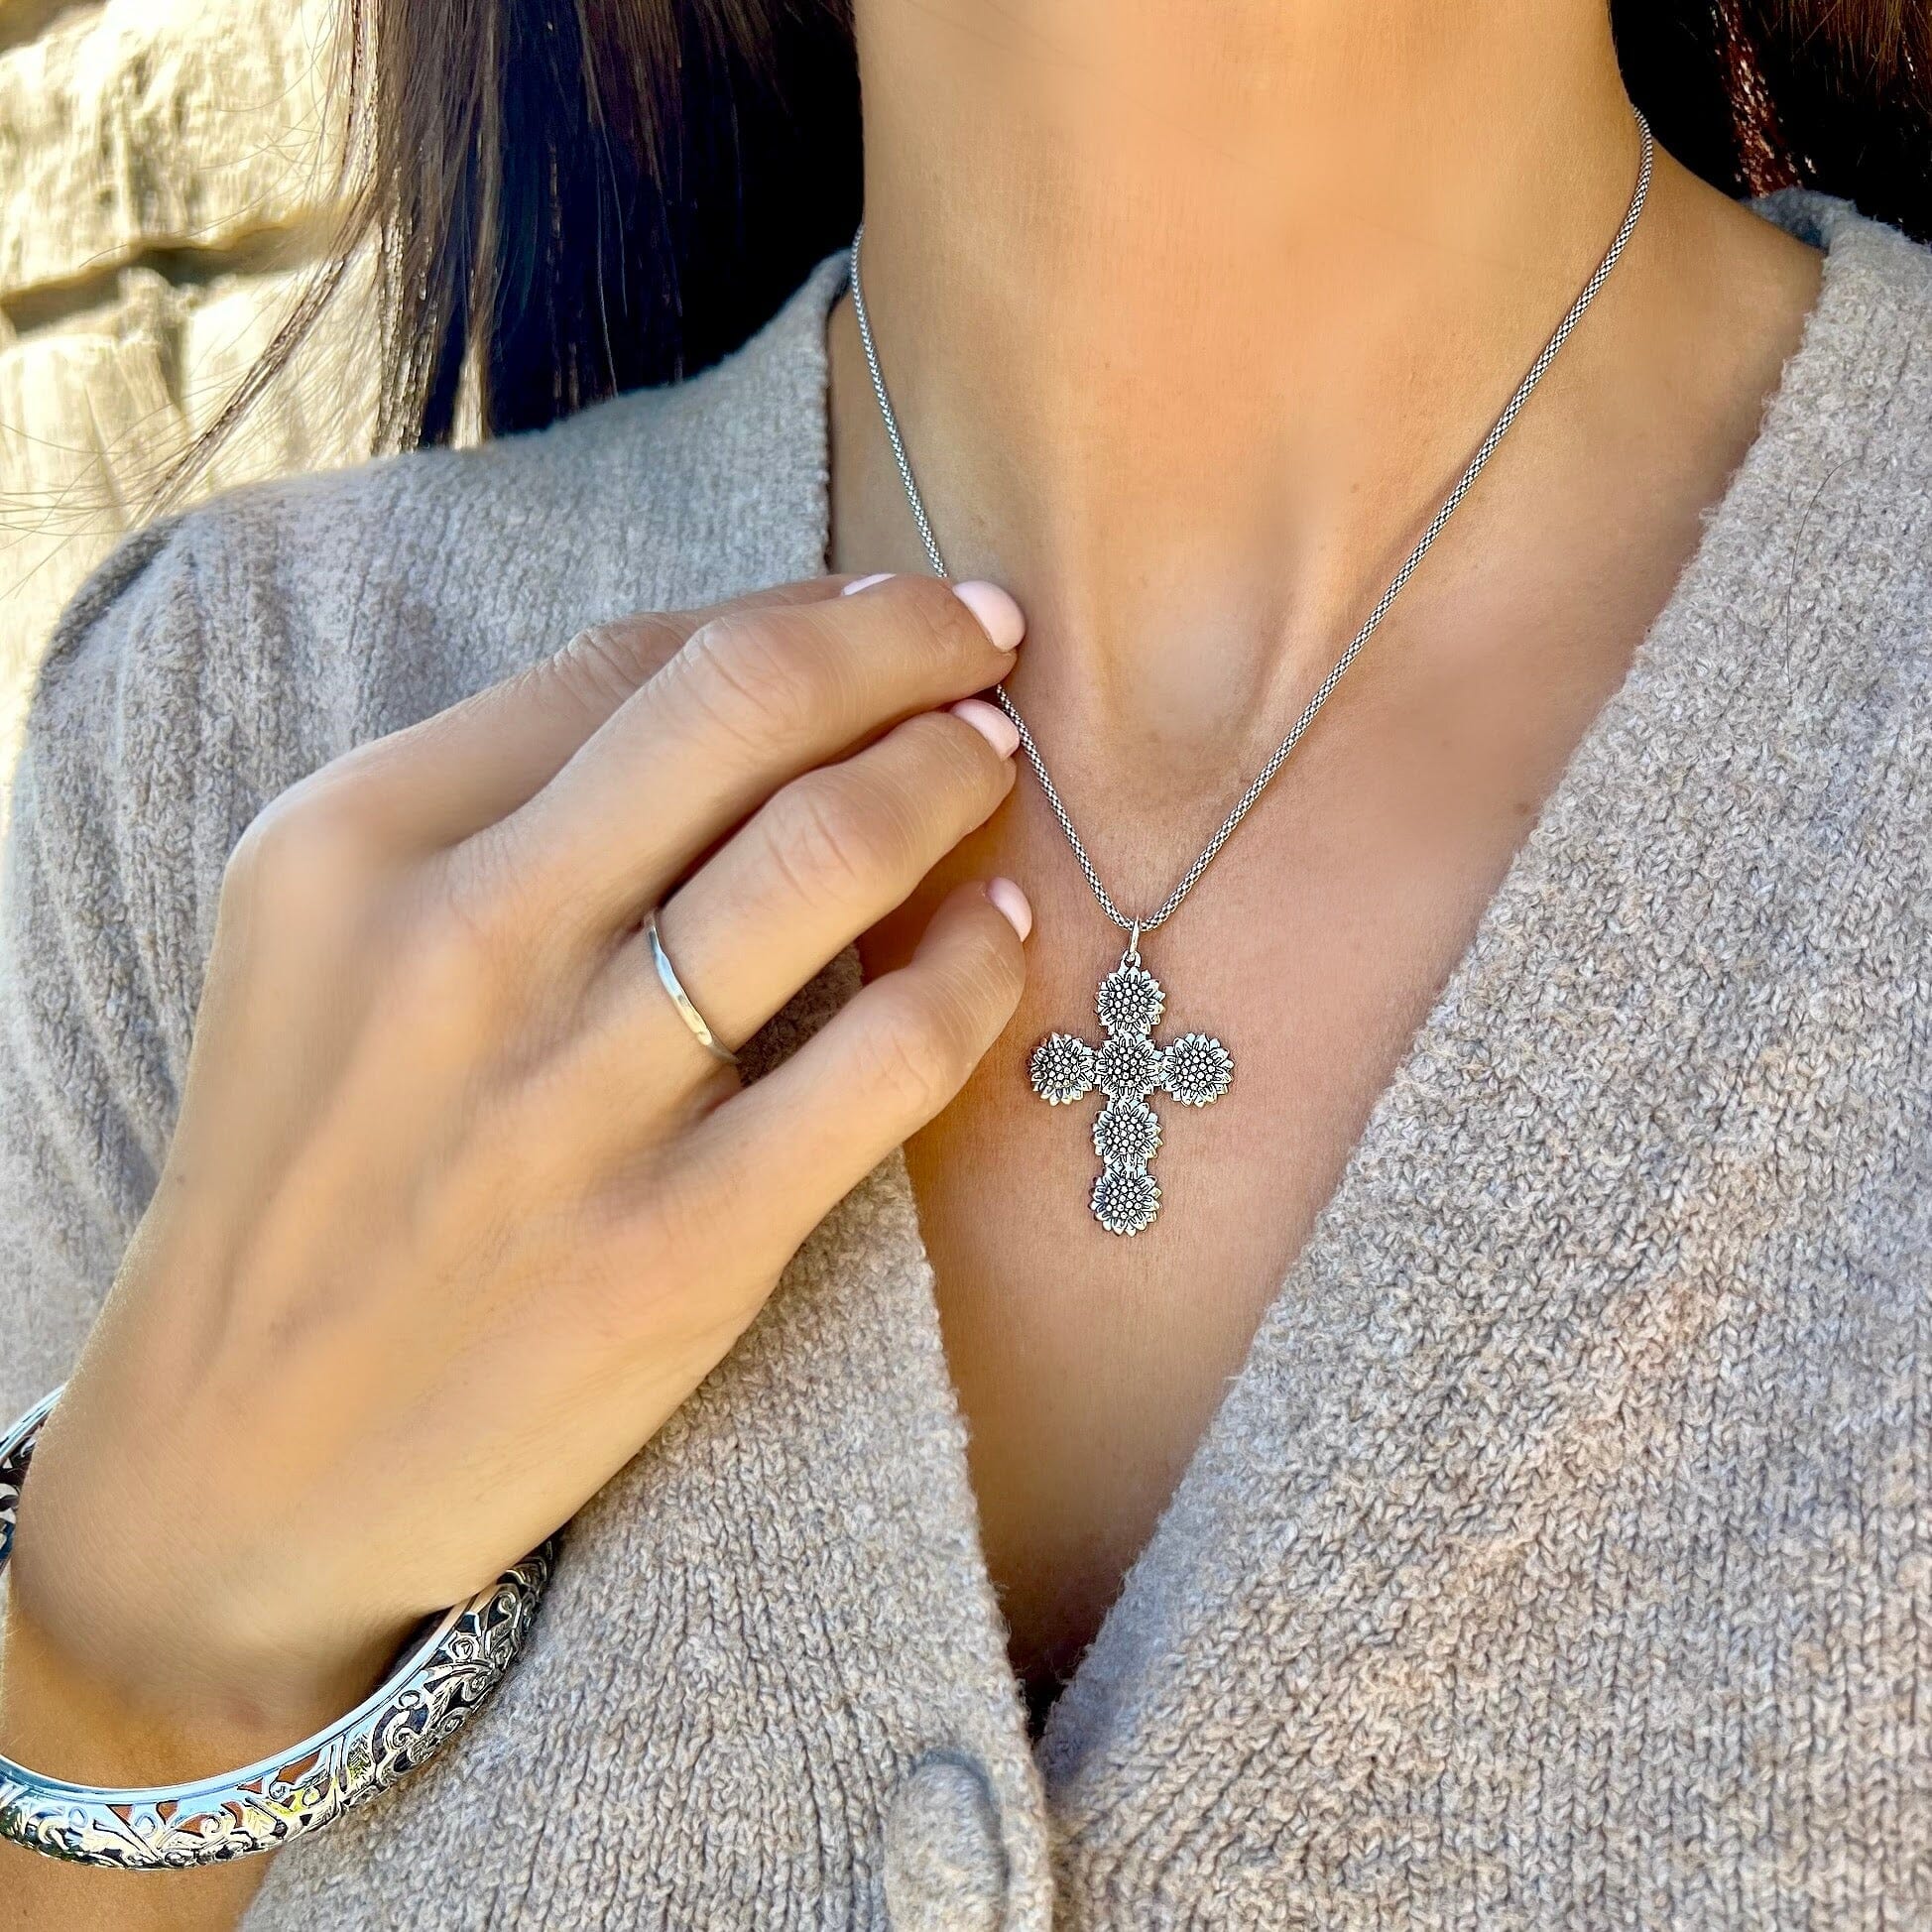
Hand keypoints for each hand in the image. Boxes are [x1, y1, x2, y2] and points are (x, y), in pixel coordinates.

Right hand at [3, 570, 1027, 1760]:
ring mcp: (576, 1100)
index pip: (629, 661)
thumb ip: (494, 807)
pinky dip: (976, 967)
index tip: (872, 614)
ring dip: (947, 774)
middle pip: (741, 707)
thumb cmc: (312, 1175)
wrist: (238, 1460)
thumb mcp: (327, 946)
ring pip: (830, 854)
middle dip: (899, 642)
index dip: (791, 615)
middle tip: (982, 636)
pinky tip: (1001, 932)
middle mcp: (462, 944)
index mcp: (359, 843)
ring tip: (991, 759)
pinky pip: (889, 1055)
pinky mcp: (682, 1243)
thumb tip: (727, 688)